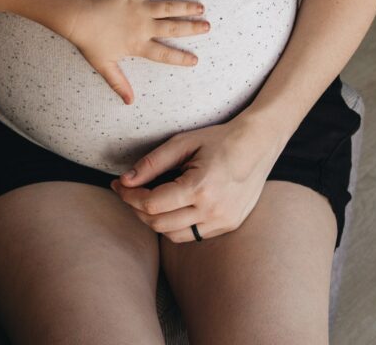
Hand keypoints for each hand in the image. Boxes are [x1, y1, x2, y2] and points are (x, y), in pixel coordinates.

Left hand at [67, 0, 208, 103]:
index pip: (164, 54)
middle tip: (207, 27)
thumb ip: (119, 83)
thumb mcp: (104, 66)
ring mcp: (138, 9)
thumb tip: (129, 102)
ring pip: (167, 7)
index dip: (180, 58)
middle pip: (172, 28)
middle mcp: (143, 27)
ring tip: (200, 7)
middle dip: (191, 29)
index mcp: (138, 45)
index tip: (195, 60)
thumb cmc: (90, 43)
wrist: (78, 19)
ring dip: (184, 7)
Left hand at [110, 115, 285, 240]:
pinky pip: (192, 235)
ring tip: (145, 200)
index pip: (151, 204)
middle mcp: (212, 211)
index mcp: (199, 188)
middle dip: (136, 209)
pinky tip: (170, 206)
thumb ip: (152, 163)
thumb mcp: (182, 143)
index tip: (118, 184)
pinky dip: (175, 225)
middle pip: (159, 224)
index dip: (128, 196)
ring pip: (174, 235)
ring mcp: (222, 222)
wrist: (257, 145)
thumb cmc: (218, 140)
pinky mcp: (228, 225)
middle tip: (126, 192)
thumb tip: (125, 180)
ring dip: (154, 220)